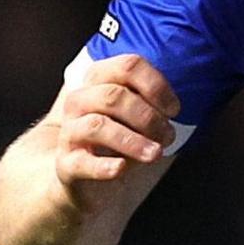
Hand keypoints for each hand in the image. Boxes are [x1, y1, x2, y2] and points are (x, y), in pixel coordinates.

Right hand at [53, 53, 181, 210]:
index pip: (127, 66)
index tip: (174, 109)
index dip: (155, 85)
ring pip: (98, 126)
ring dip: (133, 140)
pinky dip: (104, 166)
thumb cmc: (119, 139)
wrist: (85, 177)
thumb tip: (176, 108)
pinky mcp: (67, 164)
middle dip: (148, 117)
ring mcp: (70, 132)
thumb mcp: (137, 115)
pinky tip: (121, 168)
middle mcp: (79, 101)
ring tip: (155, 153)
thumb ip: (152, 103)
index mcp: (99, 80)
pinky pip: (82, 162)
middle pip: (113, 96)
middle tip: (168, 136)